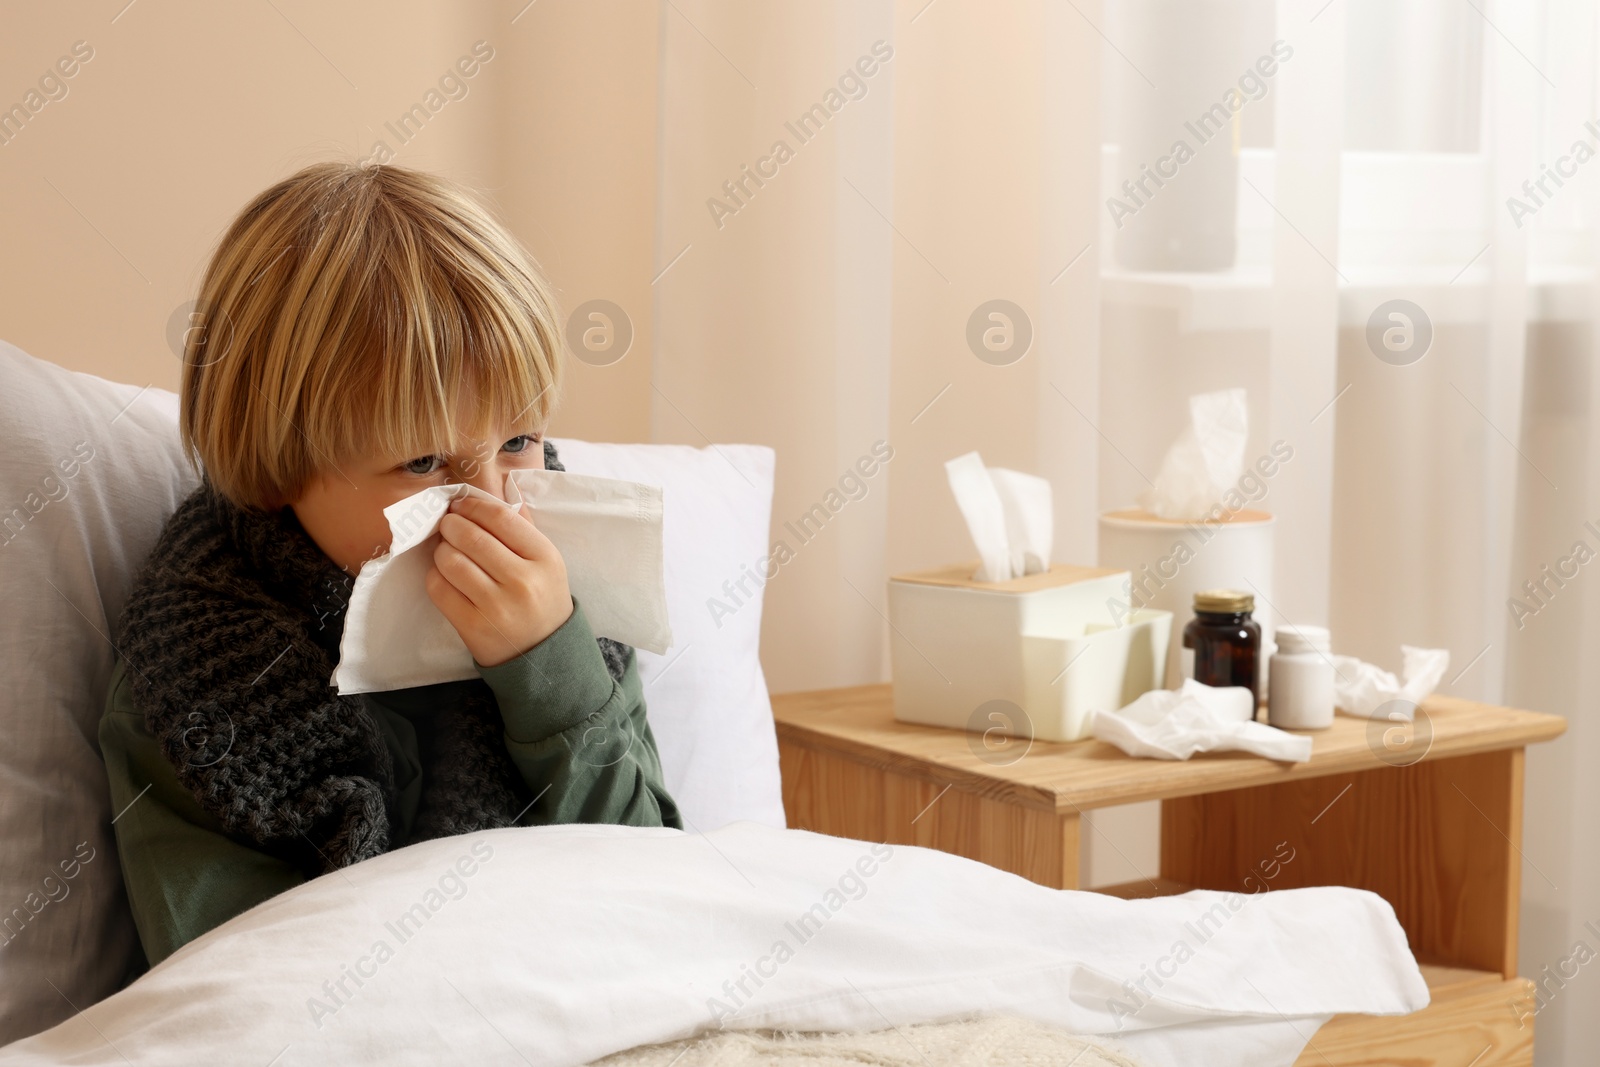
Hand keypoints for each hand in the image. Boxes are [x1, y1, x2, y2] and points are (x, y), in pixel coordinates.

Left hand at [425, 495, 573, 667]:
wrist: (544, 653)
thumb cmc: (543, 599)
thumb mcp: (547, 563)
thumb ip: (524, 528)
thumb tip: (499, 492)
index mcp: (545, 558)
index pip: (500, 518)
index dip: (473, 506)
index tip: (460, 505)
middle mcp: (522, 580)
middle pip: (471, 537)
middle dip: (451, 525)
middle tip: (447, 525)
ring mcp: (496, 605)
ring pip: (451, 561)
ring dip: (441, 550)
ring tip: (447, 550)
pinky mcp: (472, 625)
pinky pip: (439, 588)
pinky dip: (435, 575)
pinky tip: (444, 574)